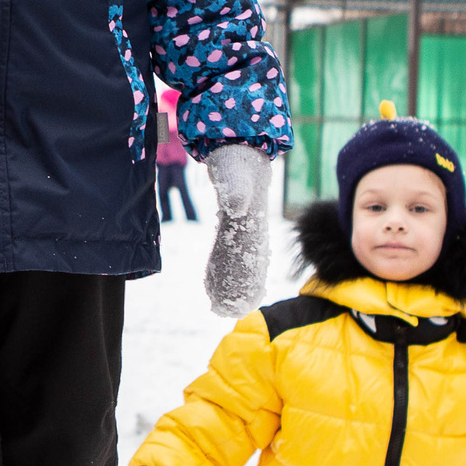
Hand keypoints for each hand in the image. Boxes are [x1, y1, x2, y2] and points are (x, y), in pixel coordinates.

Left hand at [202, 145, 271, 317]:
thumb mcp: (237, 176)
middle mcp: (250, 232)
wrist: (240, 155)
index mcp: (251, 225)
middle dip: (239, 291)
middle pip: (248, 267)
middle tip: (225, 311)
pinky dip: (224, 273)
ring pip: (241, 265)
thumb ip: (236, 191)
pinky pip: (231, 255)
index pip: (251, 260)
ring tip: (220, 306)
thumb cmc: (238, 166)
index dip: (245, 283)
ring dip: (232, 286)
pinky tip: (214, 287)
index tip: (238, 302)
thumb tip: (235, 206)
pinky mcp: (235, 230)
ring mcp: (244, 232)